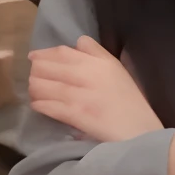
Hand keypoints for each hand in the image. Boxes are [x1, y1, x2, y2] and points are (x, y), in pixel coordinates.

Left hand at [28, 37, 162, 143]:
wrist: (141, 132)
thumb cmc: (130, 103)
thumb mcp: (117, 70)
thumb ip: (97, 53)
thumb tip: (77, 42)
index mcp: (99, 62)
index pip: (63, 52)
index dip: (44, 54)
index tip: (34, 57)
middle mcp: (88, 75)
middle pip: (49, 67)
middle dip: (36, 72)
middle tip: (33, 78)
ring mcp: (81, 95)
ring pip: (45, 86)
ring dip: (35, 88)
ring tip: (34, 92)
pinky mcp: (77, 115)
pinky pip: (50, 106)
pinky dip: (40, 104)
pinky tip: (37, 105)